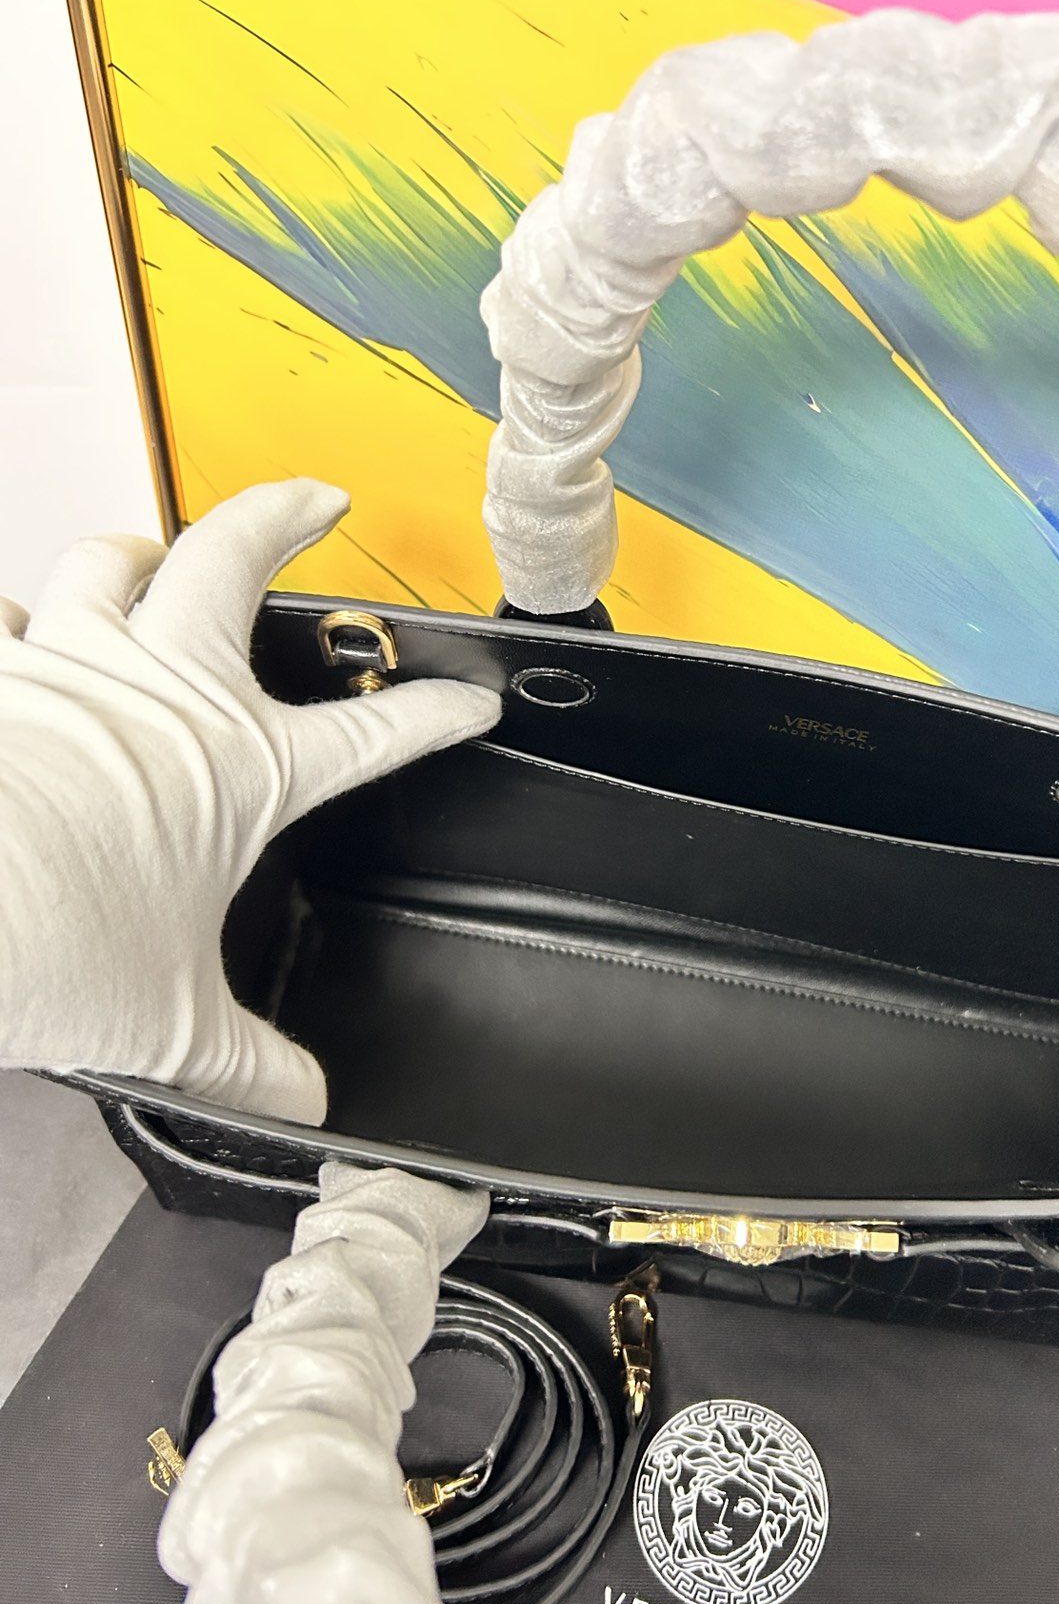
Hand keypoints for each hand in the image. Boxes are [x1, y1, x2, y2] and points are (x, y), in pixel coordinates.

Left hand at [0, 479, 499, 1121]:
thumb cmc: (52, 948)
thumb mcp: (174, 1025)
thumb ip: (251, 1064)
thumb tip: (300, 1104)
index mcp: (245, 767)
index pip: (375, 732)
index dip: (436, 714)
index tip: (469, 704)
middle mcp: (166, 686)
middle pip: (238, 556)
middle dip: (286, 513)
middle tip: (315, 499)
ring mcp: (74, 661)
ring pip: (115, 558)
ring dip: (147, 547)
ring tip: (160, 550)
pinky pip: (8, 614)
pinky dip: (21, 615)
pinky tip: (22, 624)